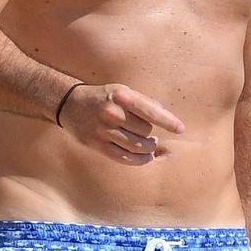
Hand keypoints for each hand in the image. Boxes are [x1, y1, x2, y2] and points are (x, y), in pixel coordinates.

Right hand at [59, 84, 184, 164]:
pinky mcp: (98, 144)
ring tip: (150, 146)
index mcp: (121, 97)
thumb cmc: (102, 97)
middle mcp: (112, 114)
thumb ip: (143, 101)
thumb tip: (163, 113)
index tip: (180, 129)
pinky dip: (139, 160)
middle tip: (150, 134)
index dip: (168, 121)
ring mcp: (104, 130)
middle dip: (151, 133)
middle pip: (145, 131)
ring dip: (148, 148)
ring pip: (137, 146)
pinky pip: (124, 157)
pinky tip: (145, 157)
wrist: (69, 104)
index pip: (150, 111)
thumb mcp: (122, 90)